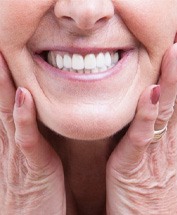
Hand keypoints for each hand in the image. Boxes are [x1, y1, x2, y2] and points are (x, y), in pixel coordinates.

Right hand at [0, 54, 65, 214]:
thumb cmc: (38, 186)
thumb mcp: (36, 154)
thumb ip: (33, 133)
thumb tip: (35, 112)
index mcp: (15, 137)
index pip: (7, 101)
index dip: (4, 78)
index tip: (6, 54)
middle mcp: (11, 140)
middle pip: (2, 100)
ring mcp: (18, 152)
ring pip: (7, 112)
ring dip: (3, 85)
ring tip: (2, 58)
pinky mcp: (32, 165)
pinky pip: (25, 137)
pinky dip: (23, 117)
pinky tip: (23, 96)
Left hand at [106, 43, 176, 213]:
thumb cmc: (144, 185)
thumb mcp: (148, 152)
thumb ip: (147, 128)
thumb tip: (147, 103)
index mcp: (167, 136)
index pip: (173, 99)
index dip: (176, 77)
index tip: (176, 49)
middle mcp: (166, 139)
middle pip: (175, 99)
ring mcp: (154, 149)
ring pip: (164, 110)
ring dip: (170, 82)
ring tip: (175, 53)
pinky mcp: (136, 162)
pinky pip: (143, 134)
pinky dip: (147, 113)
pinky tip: (149, 94)